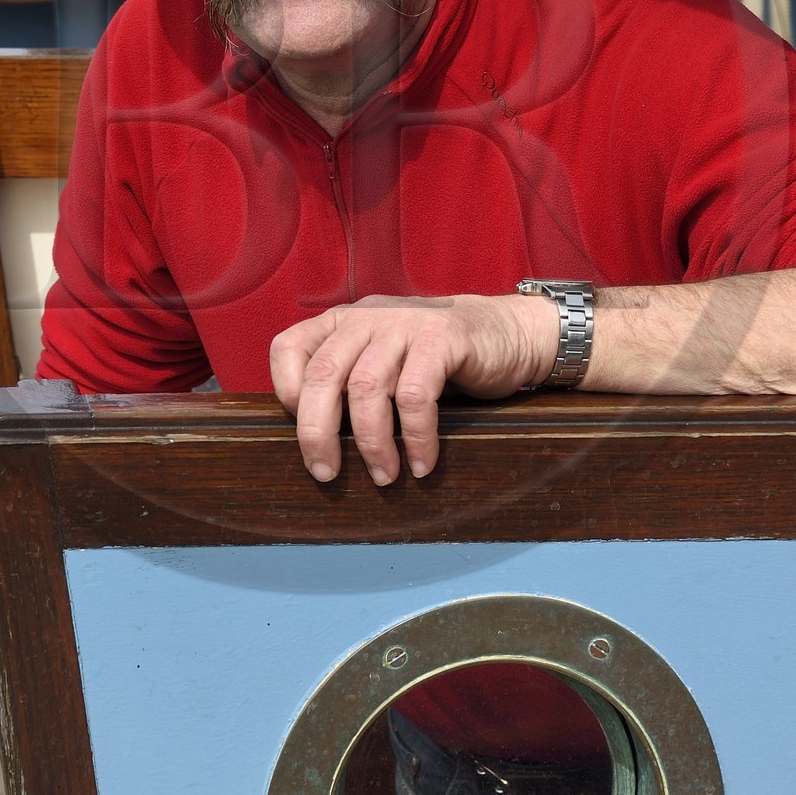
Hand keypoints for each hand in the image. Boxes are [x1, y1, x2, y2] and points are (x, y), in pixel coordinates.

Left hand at [270, 292, 558, 484]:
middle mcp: (367, 317)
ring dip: (371, 443)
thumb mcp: (384, 360)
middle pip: (322, 375)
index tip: (308, 434)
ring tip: (384, 476)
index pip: (288, 348)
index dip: (286, 395)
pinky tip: (422, 462)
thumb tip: (315, 444)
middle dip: (317, 432)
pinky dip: (415, 437)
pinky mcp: (442, 338)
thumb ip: (350, 383)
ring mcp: (404, 323)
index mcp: (343, 321)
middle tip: (326, 473)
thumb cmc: (438, 360)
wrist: (509, 332)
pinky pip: (415, 395)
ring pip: (366, 388)